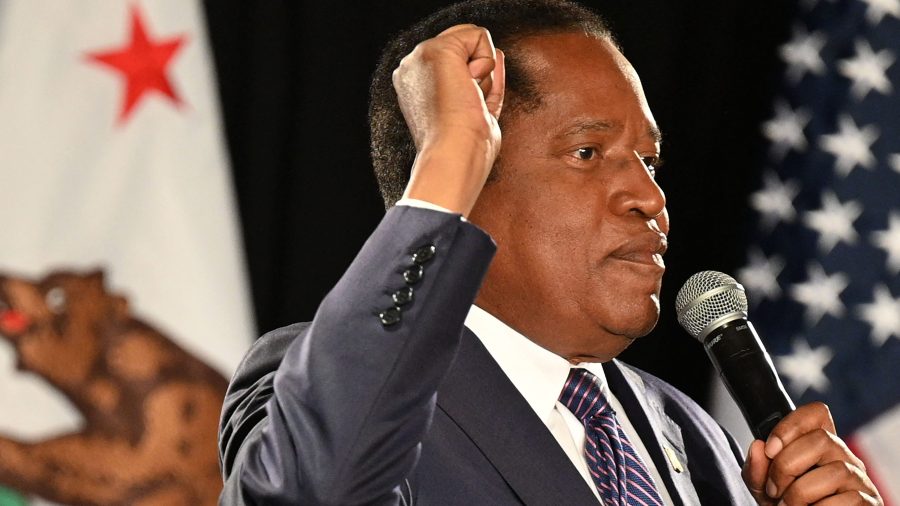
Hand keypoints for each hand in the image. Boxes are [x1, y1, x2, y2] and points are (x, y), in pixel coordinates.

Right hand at [392, 24, 504, 215]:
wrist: (453, 159)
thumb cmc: (465, 150)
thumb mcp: (472, 112)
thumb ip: (479, 83)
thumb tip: (497, 53)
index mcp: (414, 86)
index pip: (456, 64)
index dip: (475, 82)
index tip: (467, 109)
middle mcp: (411, 69)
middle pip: (463, 48)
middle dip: (479, 76)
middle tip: (466, 106)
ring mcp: (420, 57)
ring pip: (471, 41)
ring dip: (482, 75)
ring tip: (465, 101)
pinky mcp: (437, 51)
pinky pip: (478, 35)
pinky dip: (486, 63)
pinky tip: (470, 89)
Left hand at [742, 402, 882, 504]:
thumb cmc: (786, 505)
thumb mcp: (764, 486)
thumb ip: (757, 468)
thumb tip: (758, 447)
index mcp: (818, 446)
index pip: (816, 413)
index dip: (790, 425)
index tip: (769, 449)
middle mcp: (843, 457)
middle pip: (821, 439)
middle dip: (787, 465)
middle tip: (774, 489)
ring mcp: (859, 479)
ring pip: (835, 471)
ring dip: (800, 493)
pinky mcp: (868, 503)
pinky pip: (848, 500)